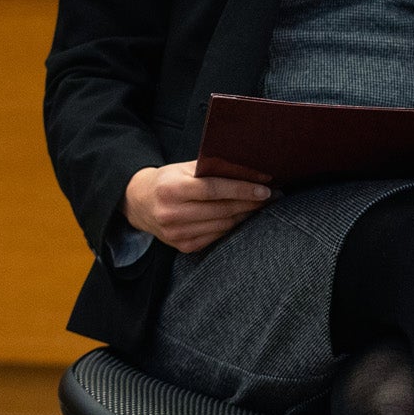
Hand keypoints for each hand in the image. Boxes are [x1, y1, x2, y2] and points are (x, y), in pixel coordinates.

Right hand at [125, 161, 271, 254]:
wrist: (139, 204)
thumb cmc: (168, 181)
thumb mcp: (184, 168)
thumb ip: (212, 168)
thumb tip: (249, 169)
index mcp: (171, 190)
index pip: (214, 190)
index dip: (242, 189)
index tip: (266, 188)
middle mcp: (172, 214)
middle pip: (222, 210)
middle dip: (251, 203)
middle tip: (273, 196)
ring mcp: (177, 234)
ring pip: (223, 225)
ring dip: (246, 215)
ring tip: (262, 205)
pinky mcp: (183, 246)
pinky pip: (217, 236)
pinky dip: (233, 226)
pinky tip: (243, 216)